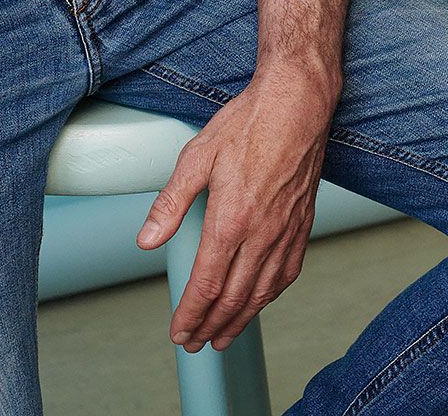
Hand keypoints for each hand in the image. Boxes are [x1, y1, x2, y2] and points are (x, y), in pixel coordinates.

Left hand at [135, 68, 336, 351]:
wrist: (296, 105)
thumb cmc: (247, 124)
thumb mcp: (197, 157)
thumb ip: (170, 204)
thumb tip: (146, 241)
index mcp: (231, 220)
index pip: (206, 285)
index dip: (190, 315)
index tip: (178, 332)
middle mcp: (261, 235)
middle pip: (233, 298)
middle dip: (210, 326)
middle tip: (194, 343)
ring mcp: (285, 233)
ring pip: (261, 293)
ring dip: (239, 322)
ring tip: (222, 337)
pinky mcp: (302, 226)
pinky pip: (285, 275)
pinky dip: (268, 297)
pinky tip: (258, 302)